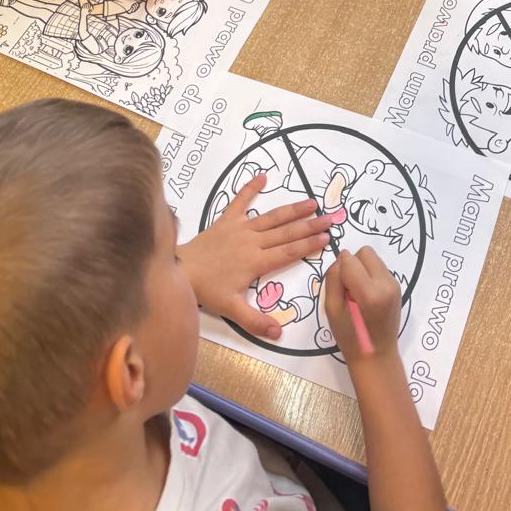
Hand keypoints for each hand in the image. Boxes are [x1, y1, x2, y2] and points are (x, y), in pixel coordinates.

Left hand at [179, 174, 333, 338]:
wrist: (180, 270)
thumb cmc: (207, 290)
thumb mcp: (232, 309)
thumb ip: (256, 321)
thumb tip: (279, 334)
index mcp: (256, 261)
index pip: (289, 252)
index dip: (309, 245)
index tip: (327, 238)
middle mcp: (253, 241)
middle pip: (286, 232)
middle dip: (310, 225)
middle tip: (330, 218)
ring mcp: (240, 228)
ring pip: (272, 217)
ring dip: (292, 209)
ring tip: (311, 202)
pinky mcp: (226, 220)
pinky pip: (240, 201)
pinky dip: (250, 188)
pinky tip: (262, 176)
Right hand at [323, 246, 401, 366]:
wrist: (376, 356)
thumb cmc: (350, 337)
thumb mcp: (331, 309)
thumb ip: (334, 279)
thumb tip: (342, 257)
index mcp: (370, 293)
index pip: (349, 260)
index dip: (339, 271)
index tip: (340, 290)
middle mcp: (387, 284)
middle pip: (364, 252)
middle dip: (353, 265)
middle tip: (348, 289)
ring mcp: (395, 284)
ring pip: (373, 258)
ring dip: (362, 269)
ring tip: (358, 293)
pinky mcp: (397, 286)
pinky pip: (379, 267)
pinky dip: (370, 275)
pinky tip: (367, 295)